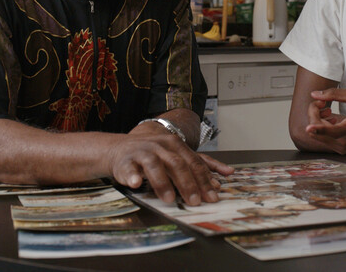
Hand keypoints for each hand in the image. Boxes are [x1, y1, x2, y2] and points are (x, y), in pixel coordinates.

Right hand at [106, 132, 232, 205]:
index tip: (212, 196)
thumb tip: (225, 176)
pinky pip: (129, 168)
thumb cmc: (153, 155)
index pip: (194, 162)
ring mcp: (142, 152)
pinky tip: (135, 184)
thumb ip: (199, 165)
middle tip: (195, 202)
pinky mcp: (125, 161)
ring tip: (170, 199)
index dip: (204, 180)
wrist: (120, 149)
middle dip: (188, 184)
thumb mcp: (177, 156)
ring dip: (163, 183)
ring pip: (155, 165)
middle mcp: (160, 146)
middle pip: (177, 164)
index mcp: (175, 144)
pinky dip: (132, 176)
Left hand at [305, 88, 345, 153]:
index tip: (308, 127)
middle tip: (322, 102)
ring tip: (328, 109)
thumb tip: (314, 94)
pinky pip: (324, 138)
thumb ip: (334, 94)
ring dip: (317, 120)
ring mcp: (342, 148)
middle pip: (316, 131)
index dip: (315, 128)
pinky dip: (322, 126)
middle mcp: (344, 143)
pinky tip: (332, 117)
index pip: (328, 132)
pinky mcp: (341, 148)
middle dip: (313, 114)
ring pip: (317, 135)